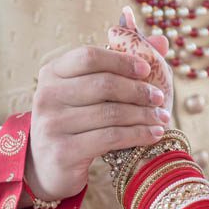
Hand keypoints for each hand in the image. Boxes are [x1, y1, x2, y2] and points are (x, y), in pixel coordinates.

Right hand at [26, 45, 171, 201]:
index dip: (121, 60)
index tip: (146, 69)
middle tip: (160, 98)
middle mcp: (47, 95)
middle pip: (103, 85)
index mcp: (52, 73)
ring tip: (162, 118)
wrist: (46, 167)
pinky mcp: (63, 151)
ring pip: (110, 113)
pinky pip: (110, 138)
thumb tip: (162, 41)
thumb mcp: (89, 92)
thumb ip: (120, 65)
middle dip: (138, 90)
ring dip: (143, 115)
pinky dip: (137, 135)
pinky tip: (153, 135)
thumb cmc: (74, 123)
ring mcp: (53, 124)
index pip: (89, 56)